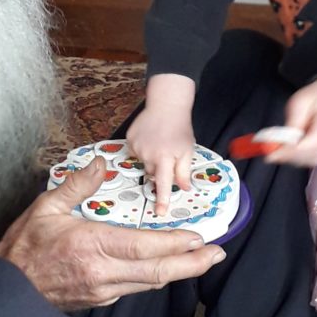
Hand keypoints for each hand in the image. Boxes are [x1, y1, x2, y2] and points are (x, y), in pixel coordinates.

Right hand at [0, 158, 225, 308]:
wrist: (5, 291)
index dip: (175, 244)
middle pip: (158, 271)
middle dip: (191, 263)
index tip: (198, 237)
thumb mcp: (45, 208)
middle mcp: (103, 273)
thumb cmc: (22, 248)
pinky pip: (135, 287)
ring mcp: (103, 290)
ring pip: (150, 282)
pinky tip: (164, 266)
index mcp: (92, 246)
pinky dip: (154, 276)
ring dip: (178, 271)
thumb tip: (102, 164)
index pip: (144, 247)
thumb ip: (77, 185)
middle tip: (217, 253)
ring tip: (200, 259)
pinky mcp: (99, 299)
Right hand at [127, 74, 197, 217]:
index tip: (160, 212)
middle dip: (159, 171)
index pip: (164, 184)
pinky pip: (135, 153)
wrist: (166, 104)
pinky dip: (142, 150)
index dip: (162, 199)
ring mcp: (136, 146)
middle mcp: (148, 154)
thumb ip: (184, 171)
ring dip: (151, 159)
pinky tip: (150, 139)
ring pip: (143, 164)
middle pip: (152, 174)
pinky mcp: (129, 140)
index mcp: (165, 158)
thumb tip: (184, 189)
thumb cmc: (180, 128)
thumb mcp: (187, 150)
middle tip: (167, 157)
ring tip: (159, 143)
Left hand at [268, 77, 316, 167]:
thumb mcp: (299, 102)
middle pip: (312, 155)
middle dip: (290, 156)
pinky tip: (294, 149)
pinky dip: (304, 157)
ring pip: (314, 160)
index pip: (311, 145)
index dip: (290, 152)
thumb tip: (282, 144)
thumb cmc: (315, 96)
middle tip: (273, 152)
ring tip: (283, 148)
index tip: (272, 154)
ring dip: (296, 158)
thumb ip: (293, 123)